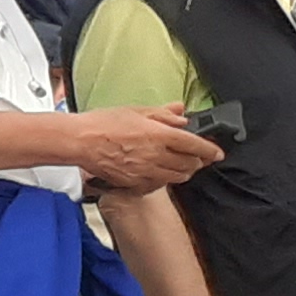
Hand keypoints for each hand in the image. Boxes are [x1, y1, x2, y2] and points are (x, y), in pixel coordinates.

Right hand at [74, 106, 224, 191]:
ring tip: (182, 166)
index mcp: (159, 135)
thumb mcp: (136, 110)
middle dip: (198, 162)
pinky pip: (158, 184)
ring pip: (177, 177)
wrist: (78, 142)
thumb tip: (181, 115)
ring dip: (184, 172)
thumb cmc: (102, 124)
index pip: (195, 145)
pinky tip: (160, 173)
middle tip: (198, 158)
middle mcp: (156, 155)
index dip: (211, 150)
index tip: (217, 152)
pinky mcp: (134, 182)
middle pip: (190, 164)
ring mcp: (145, 171)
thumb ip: (162, 114)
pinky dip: (164, 180)